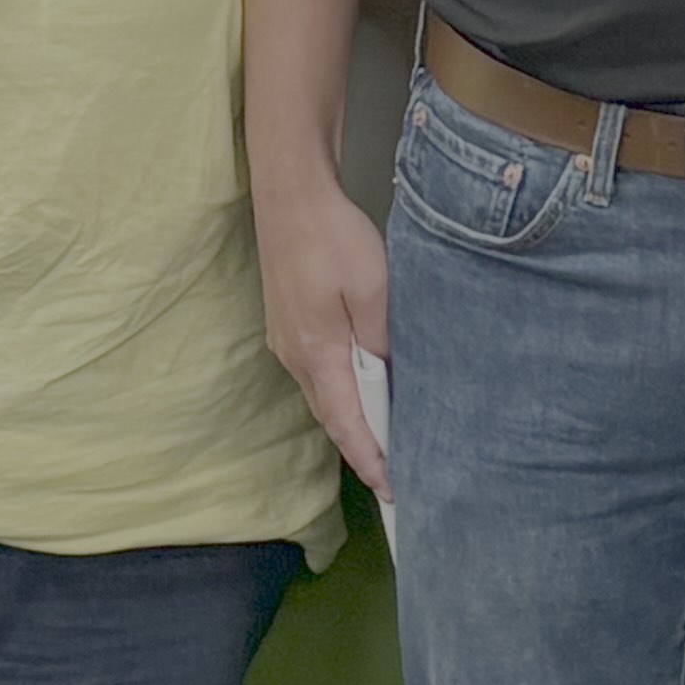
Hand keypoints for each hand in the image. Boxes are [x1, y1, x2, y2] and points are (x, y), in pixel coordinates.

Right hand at [262, 170, 394, 491]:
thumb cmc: (333, 237)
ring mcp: (287, 341)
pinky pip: (318, 374)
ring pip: (324, 396)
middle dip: (363, 449)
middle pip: (332, 416)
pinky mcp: (289, 326)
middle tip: (397, 478)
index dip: (369, 458)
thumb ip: (380, 340)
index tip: (392, 488)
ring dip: (353, 422)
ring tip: (387, 445)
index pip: (345, 422)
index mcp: (316, 351)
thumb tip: (386, 378)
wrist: (291, 195)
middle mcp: (295, 354)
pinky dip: (342, 395)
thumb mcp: (372, 290)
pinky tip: (364, 395)